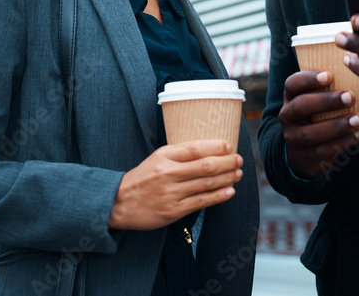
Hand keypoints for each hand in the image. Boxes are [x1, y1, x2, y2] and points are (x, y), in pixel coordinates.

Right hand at [108, 140, 242, 230]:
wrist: (119, 203)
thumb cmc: (142, 178)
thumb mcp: (157, 158)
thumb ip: (179, 154)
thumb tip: (208, 150)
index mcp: (164, 156)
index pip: (195, 148)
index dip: (216, 146)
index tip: (229, 146)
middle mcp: (168, 173)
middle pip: (205, 166)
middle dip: (227, 162)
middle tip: (239, 160)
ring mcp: (171, 193)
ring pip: (206, 184)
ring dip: (227, 178)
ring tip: (238, 174)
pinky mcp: (173, 211)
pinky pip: (201, 202)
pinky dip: (218, 196)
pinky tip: (229, 191)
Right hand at [279, 70, 358, 177]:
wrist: (307, 151)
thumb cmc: (322, 115)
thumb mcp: (326, 99)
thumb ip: (348, 86)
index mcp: (292, 95)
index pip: (293, 83)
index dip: (309, 78)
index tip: (330, 75)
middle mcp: (287, 115)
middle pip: (301, 106)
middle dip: (326, 101)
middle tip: (351, 97)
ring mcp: (293, 137)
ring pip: (310, 132)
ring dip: (337, 125)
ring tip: (358, 119)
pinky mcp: (304, 156)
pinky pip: (321, 151)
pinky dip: (341, 142)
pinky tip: (357, 135)